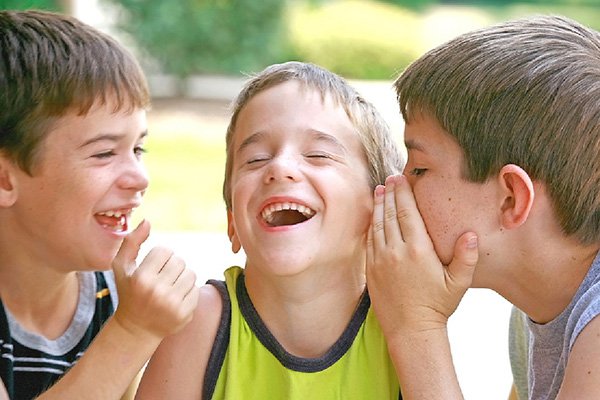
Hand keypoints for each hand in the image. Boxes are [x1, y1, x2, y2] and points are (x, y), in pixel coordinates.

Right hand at [111, 220, 199, 339]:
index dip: (159, 257)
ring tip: (169, 286)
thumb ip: (131, 242)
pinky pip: (196, 290)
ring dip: (182, 277)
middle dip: (172, 266)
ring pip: (190, 274)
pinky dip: (188, 290)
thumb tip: (147, 221)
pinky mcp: (185, 314)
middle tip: (161, 278)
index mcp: (141, 278)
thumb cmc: (129, 292)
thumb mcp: (121, 267)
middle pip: (179, 261)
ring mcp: (172, 304)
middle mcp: (157, 291)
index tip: (152, 268)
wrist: (136, 329)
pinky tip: (175, 298)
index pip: (165, 251)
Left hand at [366, 174, 477, 334]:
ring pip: (378, 225)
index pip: (408, 214)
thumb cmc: (437, 306)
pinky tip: (373, 216)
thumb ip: (466, 258)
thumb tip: (471, 234)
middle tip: (389, 179)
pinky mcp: (371, 269)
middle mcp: (396, 251)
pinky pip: (369, 240)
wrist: (410, 330)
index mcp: (418, 250)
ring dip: (378, 206)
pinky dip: (371, 224)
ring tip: (380, 191)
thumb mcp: (458, 283)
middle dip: (390, 194)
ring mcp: (381, 260)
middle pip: (391, 215)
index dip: (404, 194)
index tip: (401, 179)